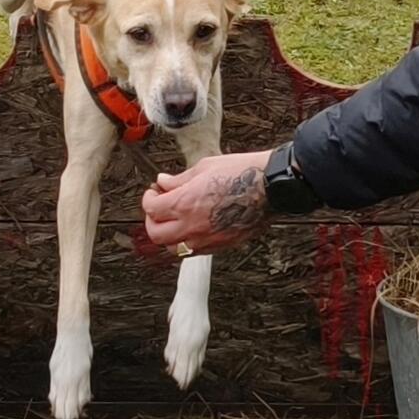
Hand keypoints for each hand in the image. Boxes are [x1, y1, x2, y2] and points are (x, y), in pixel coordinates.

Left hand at [141, 149, 271, 255]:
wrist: (270, 188)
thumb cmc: (242, 173)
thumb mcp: (205, 166)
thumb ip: (180, 179)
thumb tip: (163, 182)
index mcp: (185, 203)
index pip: (151, 209)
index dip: (148, 198)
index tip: (153, 192)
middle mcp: (192, 226)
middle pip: (156, 234)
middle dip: (152, 220)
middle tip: (157, 208)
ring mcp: (206, 240)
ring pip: (172, 248)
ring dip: (167, 234)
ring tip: (174, 218)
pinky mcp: (219, 247)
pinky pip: (192, 251)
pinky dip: (185, 241)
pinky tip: (191, 226)